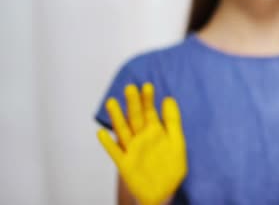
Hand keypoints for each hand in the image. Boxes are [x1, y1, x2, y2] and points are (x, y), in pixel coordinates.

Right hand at [97, 83, 187, 204]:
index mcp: (155, 131)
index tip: (147, 86)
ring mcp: (131, 150)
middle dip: (133, 103)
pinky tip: (101, 133)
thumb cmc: (171, 168)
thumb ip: (173, 122)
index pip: (150, 112)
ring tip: (112, 101)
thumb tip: (169, 98)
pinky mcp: (124, 164)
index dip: (148, 99)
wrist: (163, 192)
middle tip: (130, 87)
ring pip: (123, 130)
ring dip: (117, 117)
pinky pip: (115, 152)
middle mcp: (141, 138)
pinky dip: (108, 143)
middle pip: (135, 117)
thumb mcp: (177, 142)